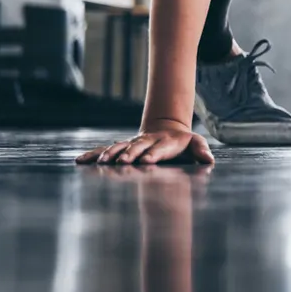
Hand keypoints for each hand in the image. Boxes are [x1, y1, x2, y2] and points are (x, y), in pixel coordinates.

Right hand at [74, 119, 214, 166]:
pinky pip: (105, 150)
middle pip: (137, 147)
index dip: (153, 154)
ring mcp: (132, 143)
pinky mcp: (122, 147)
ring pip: (119, 147)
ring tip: (102, 162)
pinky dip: (93, 155)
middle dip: (130, 154)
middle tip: (123, 162)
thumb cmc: (182, 142)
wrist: (166, 129)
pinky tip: (80, 161)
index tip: (146, 161)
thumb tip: (210, 160)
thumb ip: (201, 150)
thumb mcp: (195, 143)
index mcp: (164, 143)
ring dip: (111, 154)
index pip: (158, 149)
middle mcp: (146, 141)